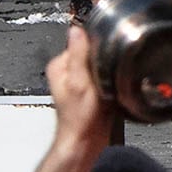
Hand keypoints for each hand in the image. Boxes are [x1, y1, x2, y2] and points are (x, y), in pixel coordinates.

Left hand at [47, 25, 114, 149]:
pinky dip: (109, 77)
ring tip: (109, 82)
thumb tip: (77, 30)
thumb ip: (78, 55)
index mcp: (59, 65)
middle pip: (91, 51)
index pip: (81, 40)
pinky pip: (103, 74)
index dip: (96, 45)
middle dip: (103, 58)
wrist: (86, 140)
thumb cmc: (80, 118)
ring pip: (99, 62)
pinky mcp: (90, 87)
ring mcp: (79, 79)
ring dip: (107, 68)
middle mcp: (67, 71)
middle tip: (107, 73)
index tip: (104, 55)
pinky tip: (111, 86)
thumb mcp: (80, 82)